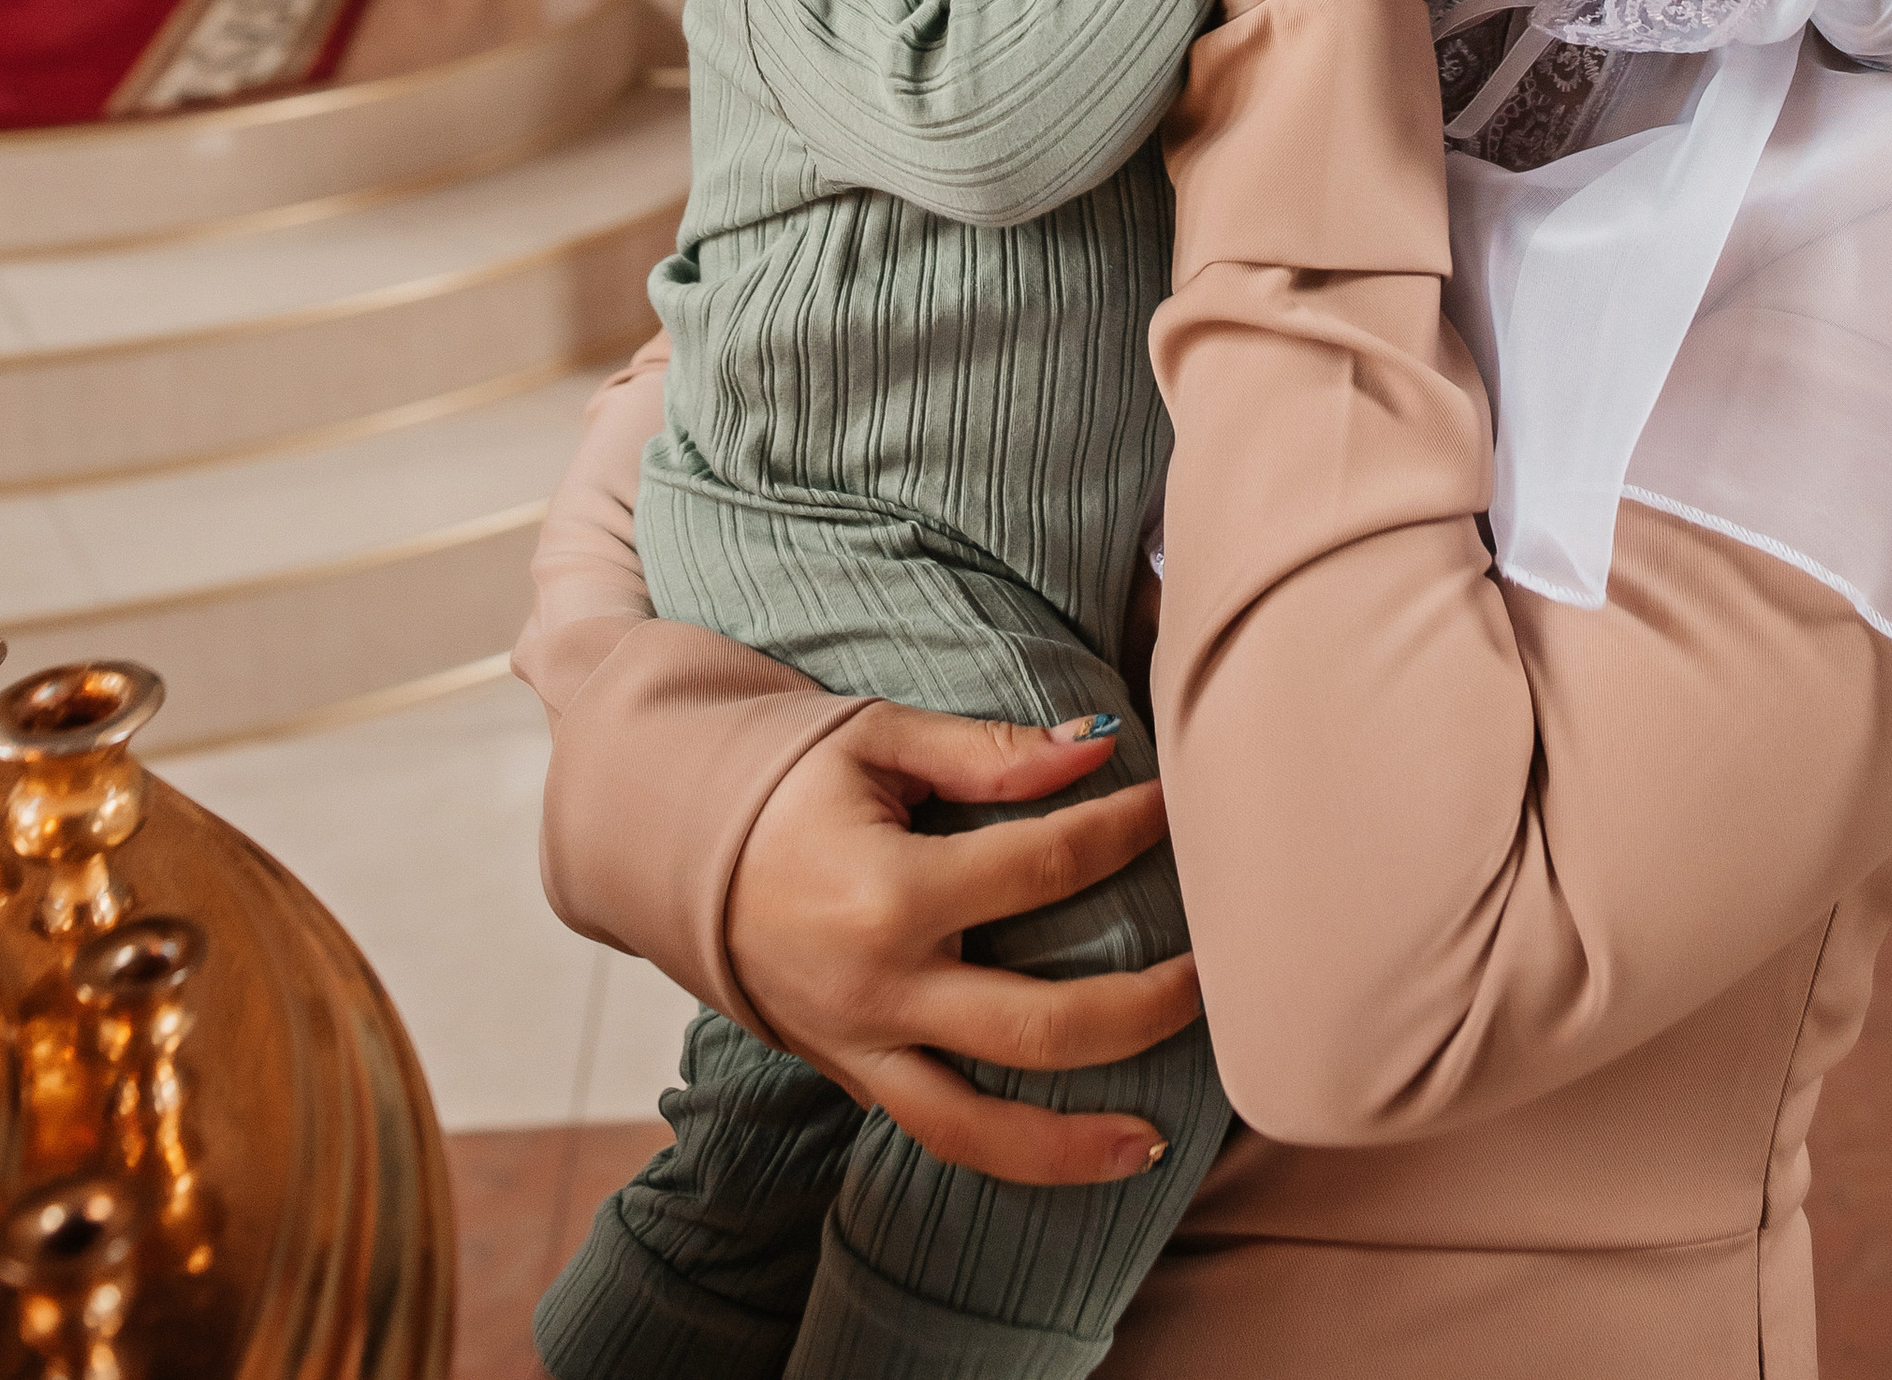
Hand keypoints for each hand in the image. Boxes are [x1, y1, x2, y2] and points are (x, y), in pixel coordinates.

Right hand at [723, 706, 1197, 1185]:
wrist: (681, 848)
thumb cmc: (787, 778)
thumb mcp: (879, 739)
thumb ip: (989, 752)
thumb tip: (1098, 747)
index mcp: (887, 892)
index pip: (1042, 868)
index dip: (1123, 833)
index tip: (1175, 807)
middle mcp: (878, 988)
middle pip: (1039, 1025)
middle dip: (1143, 1005)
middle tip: (1210, 973)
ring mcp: (862, 1047)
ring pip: (983, 1127)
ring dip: (1080, 1140)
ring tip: (1161, 1136)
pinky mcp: (853, 1078)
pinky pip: (940, 1134)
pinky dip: (1014, 1153)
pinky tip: (1083, 1151)